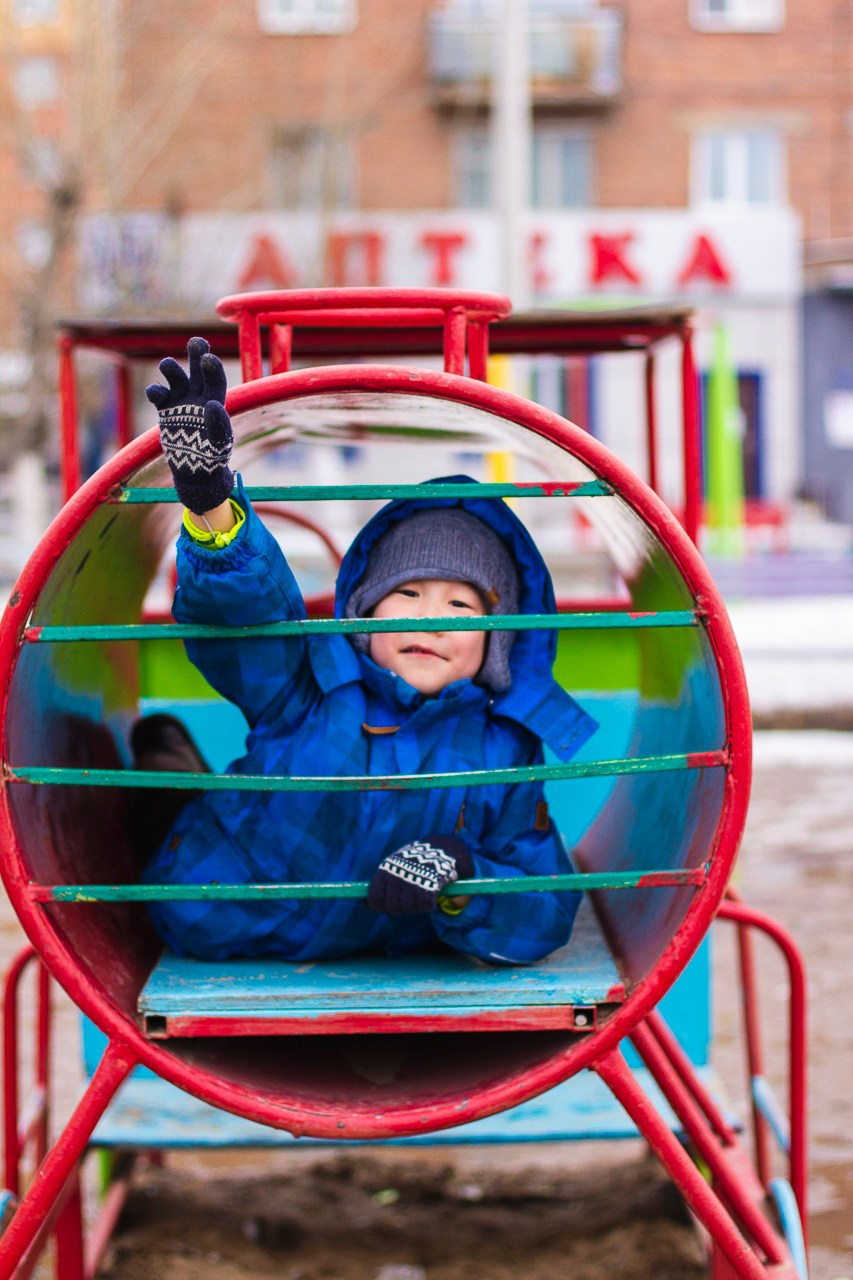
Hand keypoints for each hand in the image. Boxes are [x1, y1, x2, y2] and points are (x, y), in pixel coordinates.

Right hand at [146, 336, 233, 513]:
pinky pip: (158, 395)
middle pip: (197, 369)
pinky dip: (155, 391)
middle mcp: (198, 396)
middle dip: (196, 354)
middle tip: (196, 341)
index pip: (215, 379)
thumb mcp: (220, 443)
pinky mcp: (166, 410)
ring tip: (167, 364)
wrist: (195, 470)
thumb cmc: (213, 456)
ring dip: (171, 368)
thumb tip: (213, 405)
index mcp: (216, 400)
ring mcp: (181, 401)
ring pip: (176, 377)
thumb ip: (218, 425)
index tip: (208, 359)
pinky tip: (155, 391)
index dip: (212, 368)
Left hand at [367, 836, 473, 914]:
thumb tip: (364, 903)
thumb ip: (380, 887)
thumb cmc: (414, 861)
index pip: (375, 898)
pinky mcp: (430, 885)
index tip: (388, 908)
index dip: (381, 907)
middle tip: (409, 901)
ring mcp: (413, 880)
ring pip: (409, 908)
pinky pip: (425, 906)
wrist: (442, 847)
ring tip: (422, 897)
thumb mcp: (394, 868)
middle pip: (393, 907)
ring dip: (416, 907)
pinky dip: (429, 906)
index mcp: (386, 870)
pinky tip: (432, 900)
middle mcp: (397, 876)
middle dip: (401, 908)